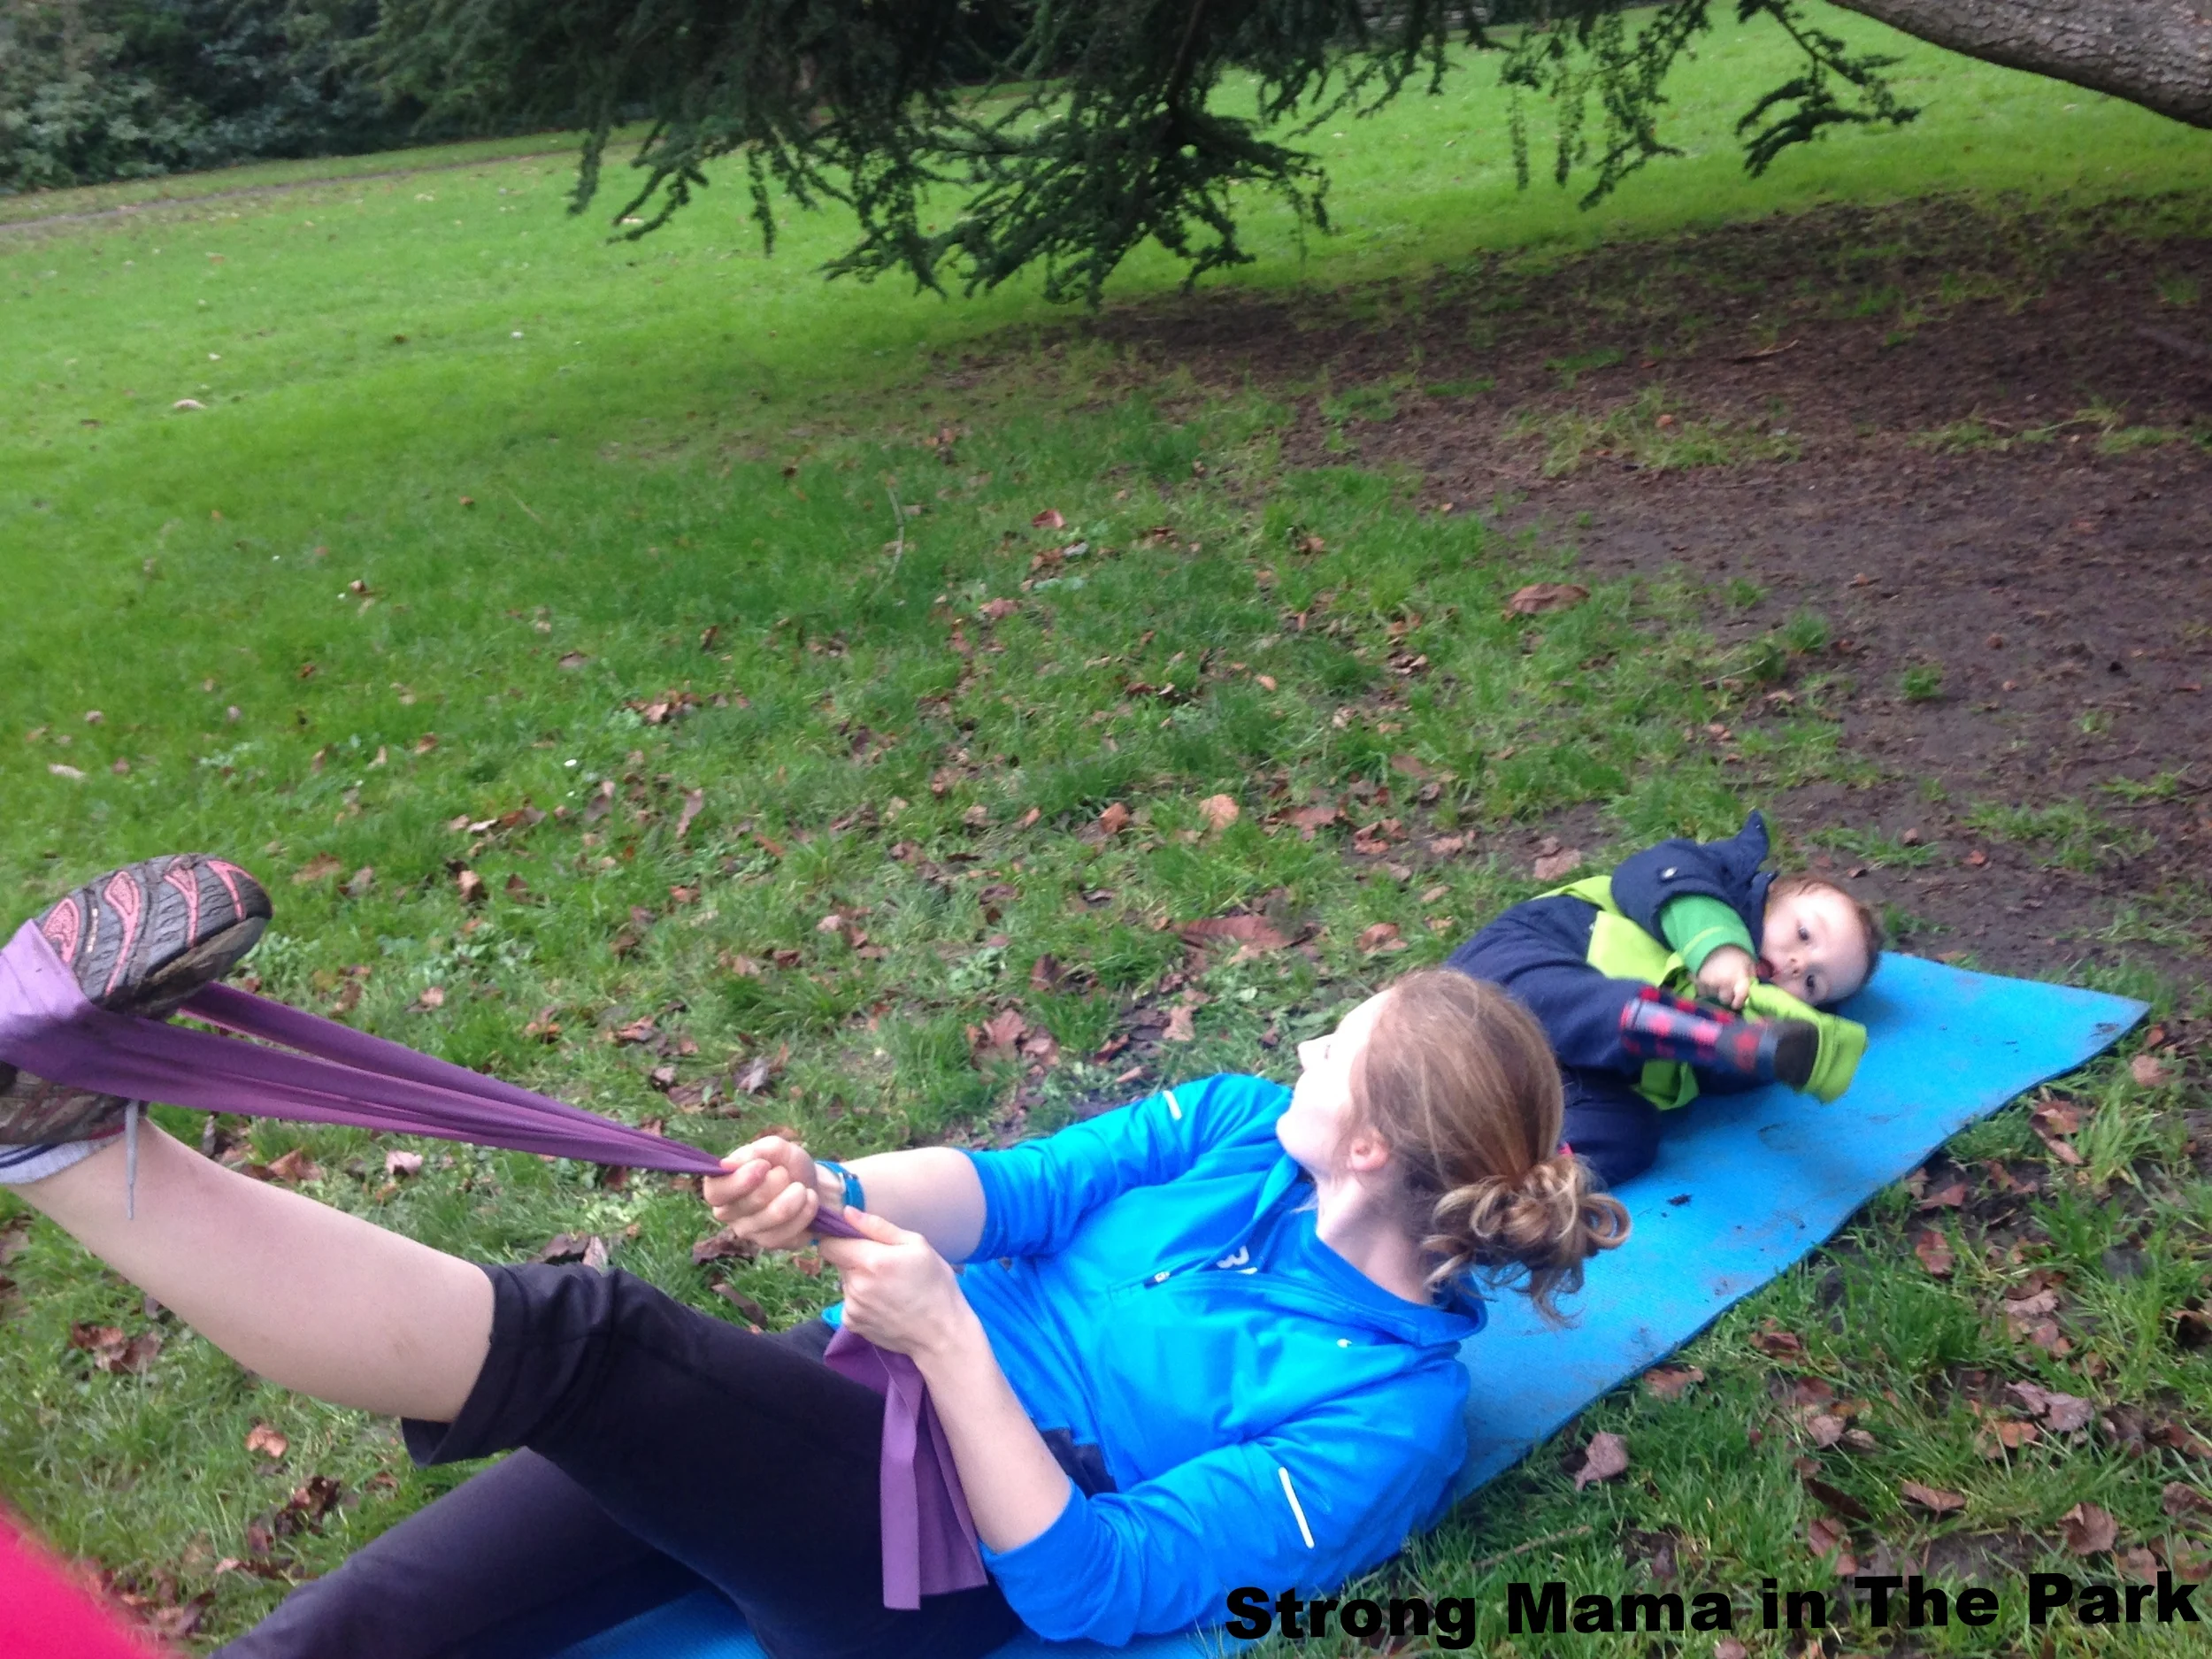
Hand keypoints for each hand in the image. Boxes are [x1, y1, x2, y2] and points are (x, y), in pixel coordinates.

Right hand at [703, 1136, 829, 1250]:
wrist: (811, 1184)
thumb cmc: (785, 1165)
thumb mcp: (775, 1148)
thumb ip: (755, 1151)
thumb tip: (729, 1164)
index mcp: (721, 1187)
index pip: (715, 1192)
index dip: (740, 1180)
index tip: (764, 1165)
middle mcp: (729, 1213)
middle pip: (750, 1203)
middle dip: (776, 1182)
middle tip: (785, 1173)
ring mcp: (749, 1232)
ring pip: (773, 1216)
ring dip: (794, 1196)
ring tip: (802, 1187)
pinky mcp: (772, 1243)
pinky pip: (789, 1232)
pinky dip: (806, 1211)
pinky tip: (810, 1200)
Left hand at [818, 1207, 971, 1361]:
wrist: (941, 1334)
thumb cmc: (936, 1284)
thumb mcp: (917, 1246)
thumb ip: (878, 1227)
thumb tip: (847, 1212)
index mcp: (871, 1261)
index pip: (829, 1244)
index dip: (839, 1239)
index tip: (856, 1241)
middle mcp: (856, 1285)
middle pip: (839, 1262)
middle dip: (855, 1259)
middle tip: (885, 1266)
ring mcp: (852, 1307)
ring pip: (845, 1282)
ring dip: (860, 1280)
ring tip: (889, 1288)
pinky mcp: (852, 1324)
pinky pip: (849, 1303)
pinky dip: (862, 1301)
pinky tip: (885, 1304)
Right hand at [1696, 945, 1755, 1010]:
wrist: (1713, 937)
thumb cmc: (1734, 950)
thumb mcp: (1749, 961)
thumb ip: (1751, 976)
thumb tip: (1752, 990)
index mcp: (1739, 977)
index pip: (1741, 996)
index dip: (1738, 1001)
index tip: (1736, 1002)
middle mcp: (1724, 982)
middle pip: (1725, 999)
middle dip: (1726, 995)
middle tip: (1726, 987)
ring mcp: (1710, 981)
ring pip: (1712, 995)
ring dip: (1714, 990)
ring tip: (1715, 979)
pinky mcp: (1698, 979)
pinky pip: (1700, 990)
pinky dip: (1703, 986)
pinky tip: (1706, 978)